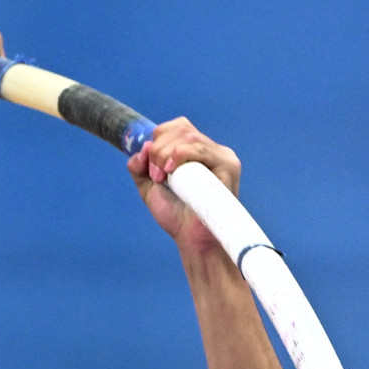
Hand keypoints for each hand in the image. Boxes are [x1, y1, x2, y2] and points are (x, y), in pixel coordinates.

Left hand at [127, 118, 240, 256]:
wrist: (193, 240)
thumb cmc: (177, 218)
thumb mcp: (150, 188)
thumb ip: (139, 168)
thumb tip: (142, 148)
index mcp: (196, 152)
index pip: (177, 127)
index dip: (158, 140)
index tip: (150, 168)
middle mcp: (211, 151)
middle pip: (181, 128)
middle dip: (159, 148)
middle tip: (155, 176)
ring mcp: (221, 156)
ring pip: (188, 136)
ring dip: (165, 153)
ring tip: (161, 177)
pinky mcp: (228, 165)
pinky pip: (201, 149)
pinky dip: (180, 154)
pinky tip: (171, 170)